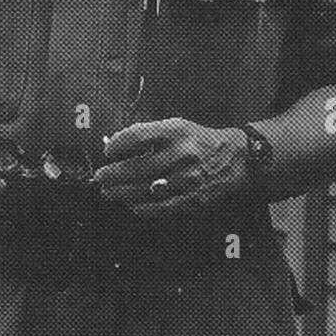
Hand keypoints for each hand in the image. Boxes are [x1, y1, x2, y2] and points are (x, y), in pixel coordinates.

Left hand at [93, 118, 249, 216]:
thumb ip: (148, 135)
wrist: (236, 158)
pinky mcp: (193, 199)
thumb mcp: (176, 126)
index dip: (116, 145)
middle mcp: (181, 154)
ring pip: (145, 190)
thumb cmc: (198, 140)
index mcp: (175, 131)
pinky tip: (131, 205)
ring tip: (109, 192)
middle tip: (99, 177)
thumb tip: (115, 147)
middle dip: (112, 174)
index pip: (136, 136)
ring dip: (121, 193)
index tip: (107, 151)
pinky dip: (142, 208)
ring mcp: (187, 179)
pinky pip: (161, 208)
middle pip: (136, 167)